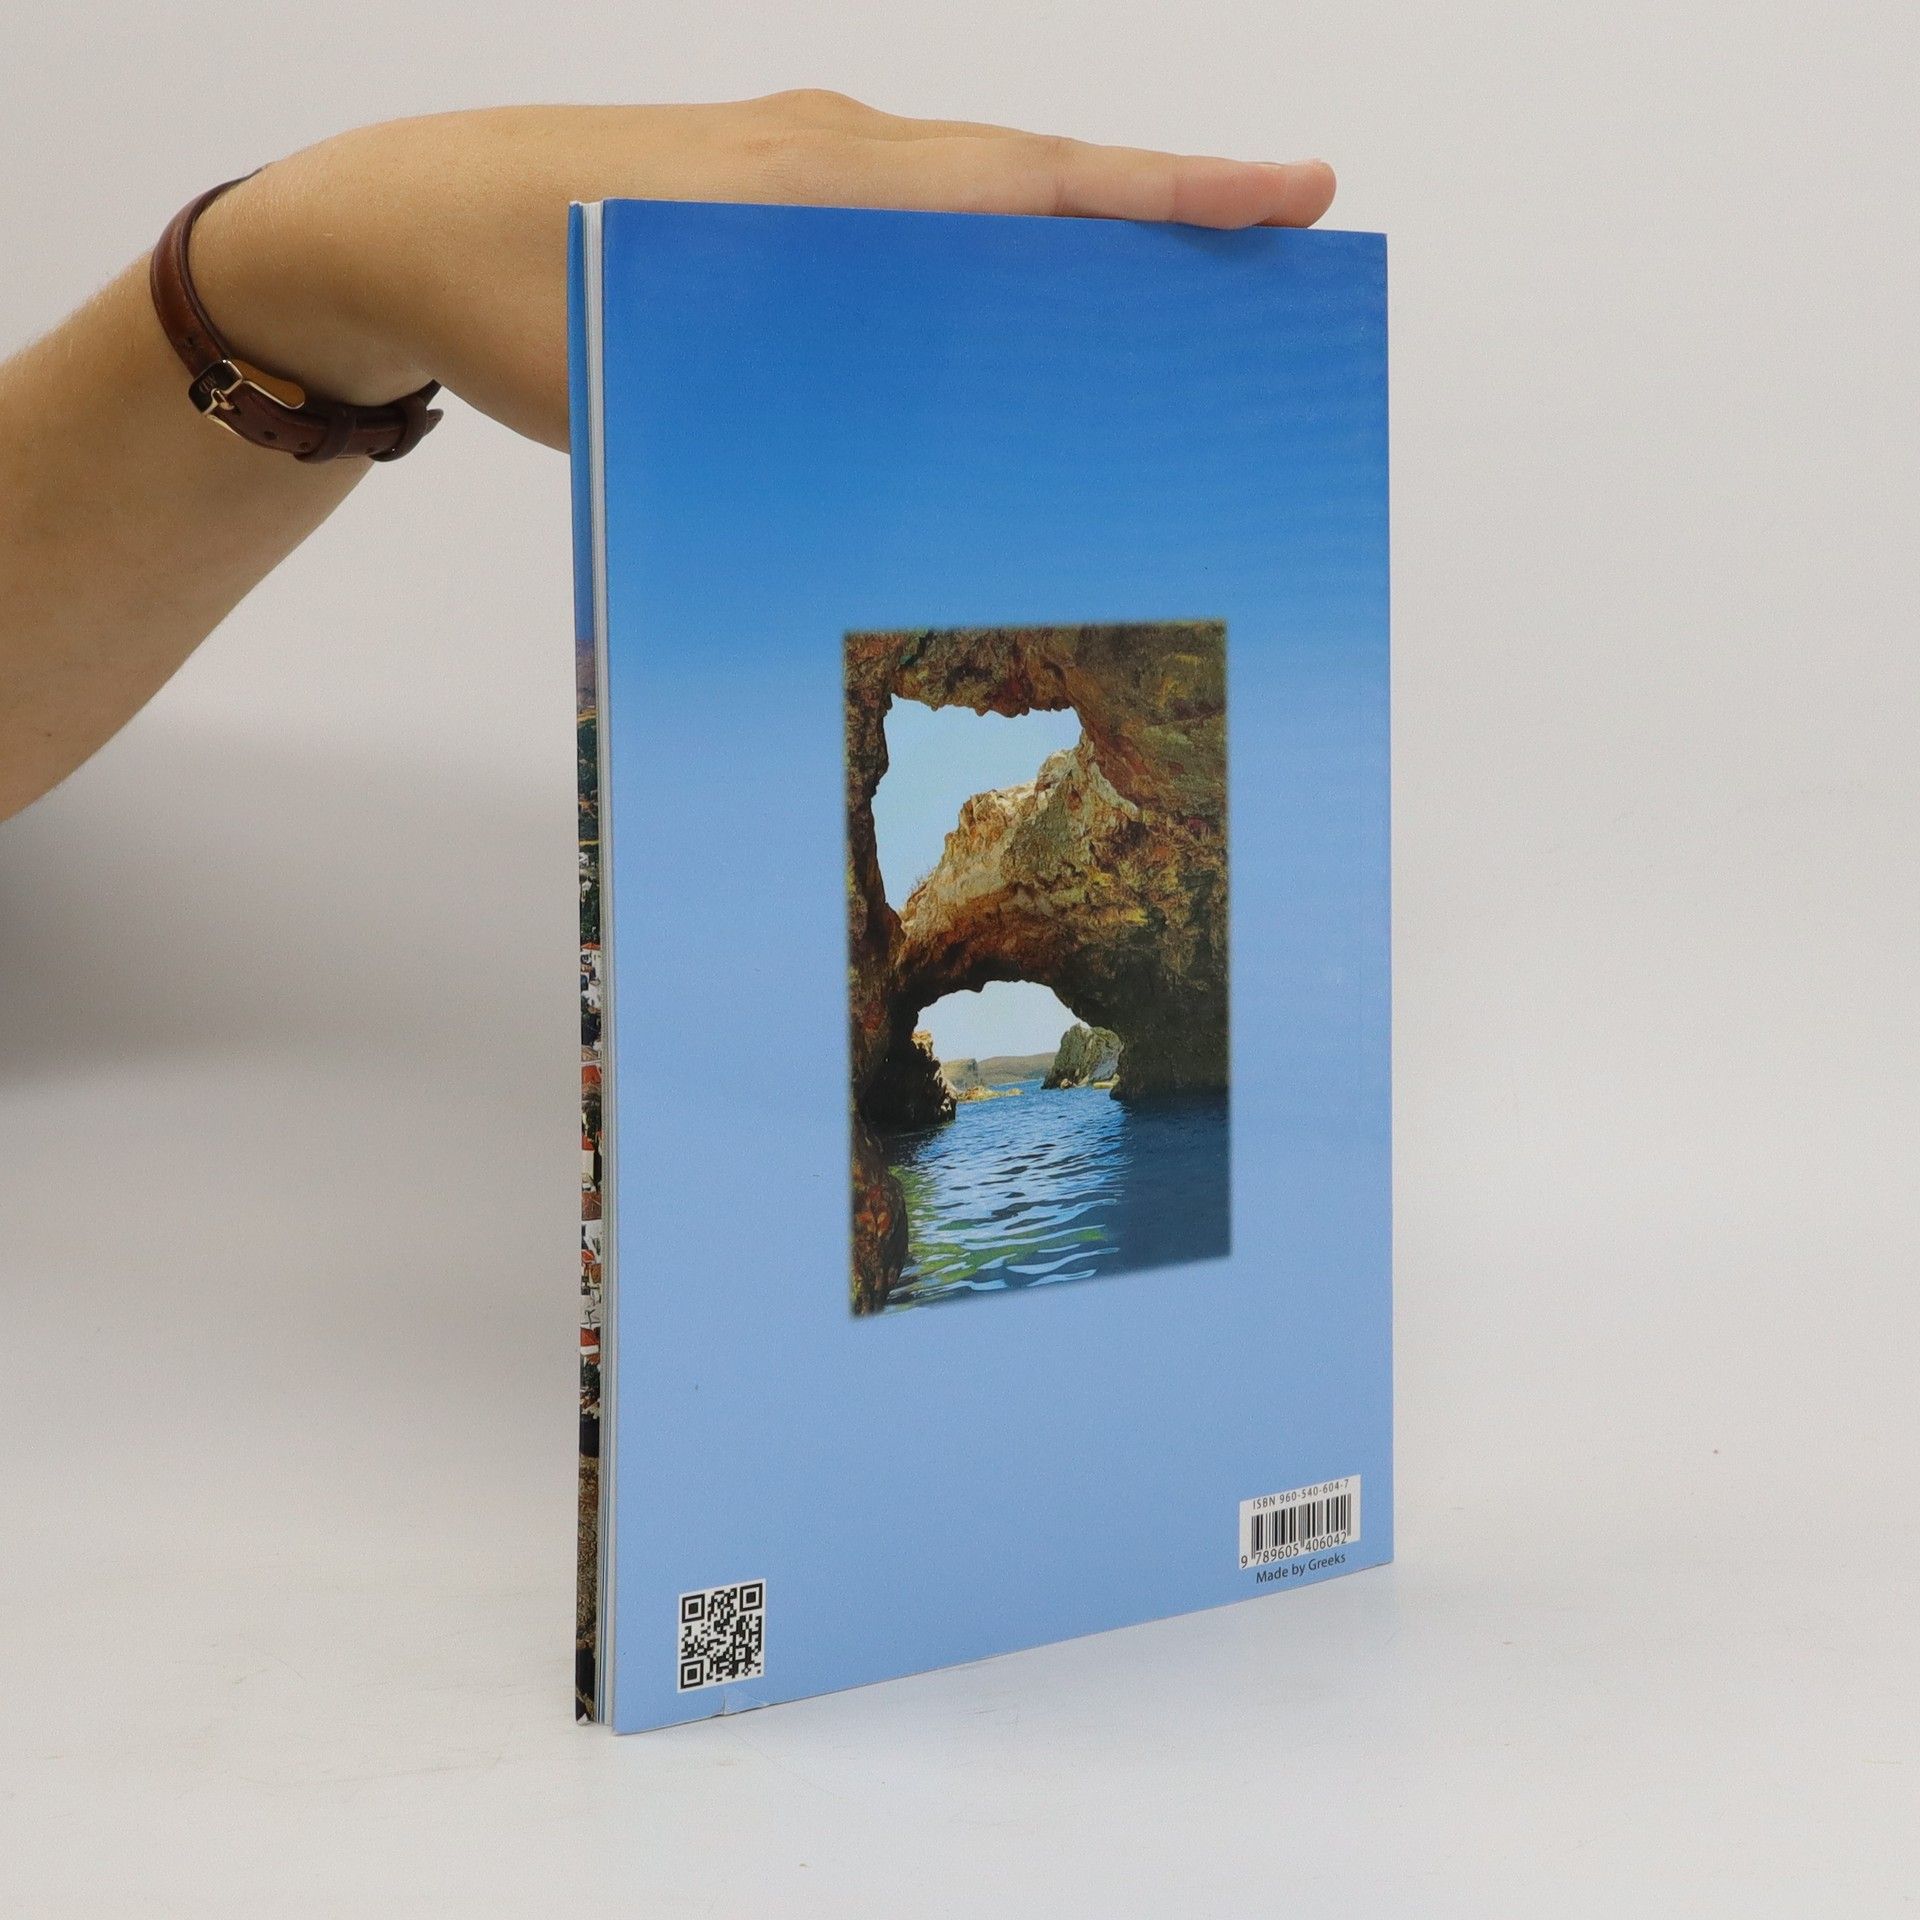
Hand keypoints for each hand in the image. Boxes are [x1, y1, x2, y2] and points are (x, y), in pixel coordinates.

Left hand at [191, 95, 1337, 449]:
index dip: (1174, 197)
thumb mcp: (662, 376)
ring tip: (1142, 339)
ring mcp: (802, 175)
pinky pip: (907, 238)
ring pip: (974, 214)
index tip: (1294, 196)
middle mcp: (835, 159)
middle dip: (1155, 231)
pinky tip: (982, 353)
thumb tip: (918, 484)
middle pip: (1035, 188)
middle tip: (1261, 279)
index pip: (1040, 182)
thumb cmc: (514, 293)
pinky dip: (971, 284)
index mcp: (831, 181)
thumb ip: (791, 415)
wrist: (390, 229)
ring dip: (1062, 264)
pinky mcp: (768, 210)